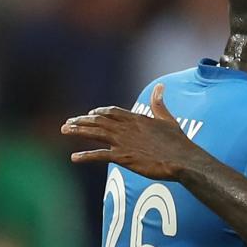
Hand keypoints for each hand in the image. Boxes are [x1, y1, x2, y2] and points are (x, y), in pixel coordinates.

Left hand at [61, 84, 191, 178]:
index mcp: (136, 118)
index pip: (111, 112)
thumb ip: (159, 104)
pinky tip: (74, 157)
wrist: (182, 160)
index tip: (90, 113)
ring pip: (94, 133)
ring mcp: (123, 141)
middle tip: (68, 122)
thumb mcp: (168, 119)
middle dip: (81, 120)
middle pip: (98, 120)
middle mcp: (126, 127)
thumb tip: (160, 86)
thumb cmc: (178, 142)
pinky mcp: (123, 157)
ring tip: (64, 130)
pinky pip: (99, 155)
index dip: (99, 112)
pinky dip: (85, 156)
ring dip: (77, 131)